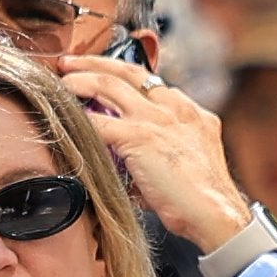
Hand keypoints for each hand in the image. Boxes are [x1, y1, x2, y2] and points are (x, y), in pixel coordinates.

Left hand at [61, 48, 254, 263]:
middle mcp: (174, 107)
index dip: (121, 74)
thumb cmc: (200, 201)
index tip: (102, 74)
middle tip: (70, 62)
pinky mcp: (139, 136)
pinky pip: (97, 121)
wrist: (215, 213)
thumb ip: (159, 152)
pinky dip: (77, 118)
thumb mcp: (186, 163)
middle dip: (94, 62)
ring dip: (80, 80)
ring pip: (107, 85)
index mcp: (189, 112)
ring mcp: (157, 119)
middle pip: (127, 71)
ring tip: (61, 81)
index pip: (150, 82)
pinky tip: (63, 118)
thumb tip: (126, 161)